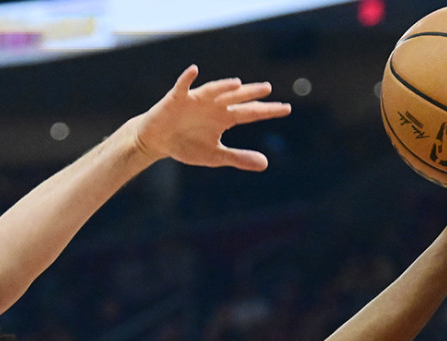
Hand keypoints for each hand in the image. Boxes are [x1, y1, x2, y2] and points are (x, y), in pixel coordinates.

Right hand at [132, 65, 291, 170]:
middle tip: (267, 89)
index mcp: (225, 118)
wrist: (159, 141)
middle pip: (236, 98)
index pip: (250, 113)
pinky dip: (187, 78)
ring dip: (222, 86)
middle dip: (250, 93)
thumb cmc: (187, 145)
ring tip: (236, 84)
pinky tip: (193, 70)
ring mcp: (196, 100)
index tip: (287, 108)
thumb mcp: (215, 156)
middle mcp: (214, 105)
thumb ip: (239, 158)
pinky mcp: (176, 98)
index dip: (267, 110)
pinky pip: (183, 86)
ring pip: (212, 91)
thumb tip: (266, 164)